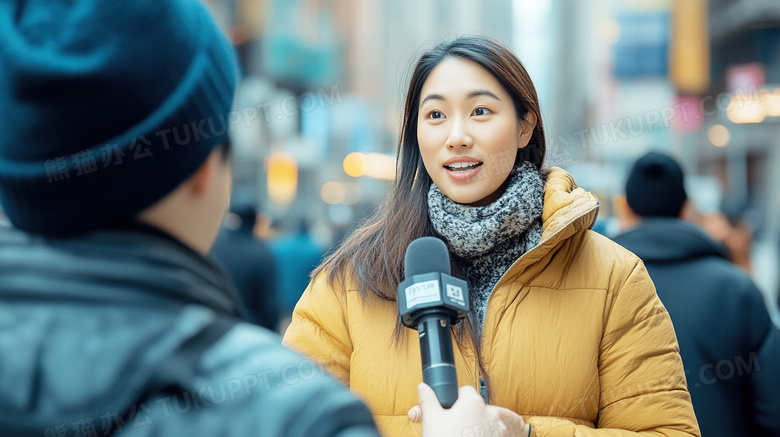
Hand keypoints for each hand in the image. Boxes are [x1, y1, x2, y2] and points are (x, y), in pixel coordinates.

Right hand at [408, 383, 529, 436]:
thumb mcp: (431, 420)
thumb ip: (427, 400)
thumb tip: (423, 388)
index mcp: (473, 402)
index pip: (465, 391)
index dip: (454, 400)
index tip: (448, 411)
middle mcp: (490, 414)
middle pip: (476, 407)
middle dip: (465, 415)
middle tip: (452, 427)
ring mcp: (498, 430)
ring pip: (485, 422)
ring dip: (476, 427)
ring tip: (460, 436)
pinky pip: (492, 435)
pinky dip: (483, 436)